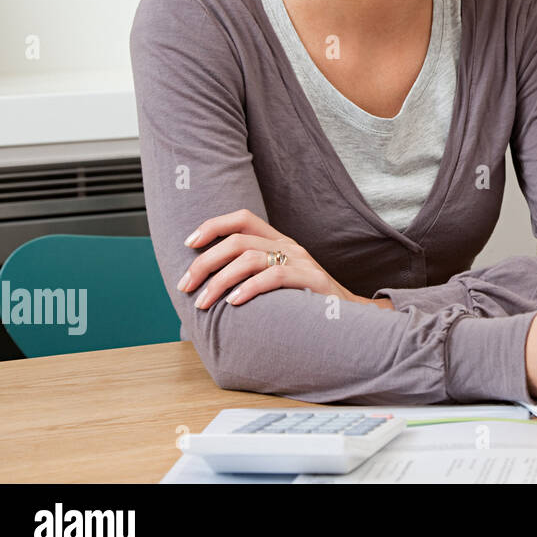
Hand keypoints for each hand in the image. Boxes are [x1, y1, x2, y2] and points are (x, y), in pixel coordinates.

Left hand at [175, 208, 382, 309]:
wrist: (350, 318)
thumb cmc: (306, 303)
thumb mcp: (279, 281)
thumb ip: (252, 274)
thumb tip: (207, 283)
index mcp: (279, 242)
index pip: (243, 218)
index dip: (213, 225)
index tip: (188, 244)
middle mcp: (288, 246)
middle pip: (237, 240)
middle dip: (204, 262)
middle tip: (186, 285)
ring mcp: (300, 261)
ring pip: (249, 258)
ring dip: (219, 280)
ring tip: (204, 302)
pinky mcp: (310, 279)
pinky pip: (273, 276)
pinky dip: (248, 288)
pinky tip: (233, 302)